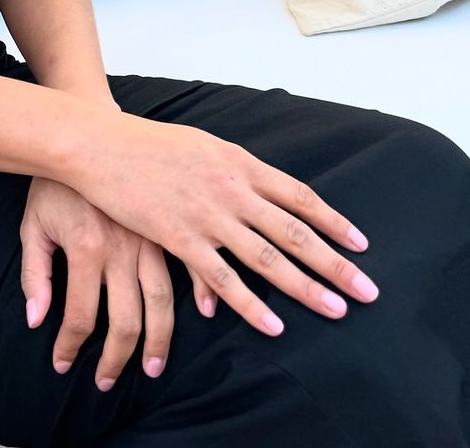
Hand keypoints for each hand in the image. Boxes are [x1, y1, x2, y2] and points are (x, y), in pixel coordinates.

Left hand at [21, 178, 201, 388]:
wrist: (82, 132)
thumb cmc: (53, 182)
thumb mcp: (33, 224)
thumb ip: (34, 274)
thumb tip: (36, 320)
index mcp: (85, 250)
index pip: (80, 317)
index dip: (70, 347)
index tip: (62, 364)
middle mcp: (121, 250)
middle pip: (126, 322)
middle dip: (116, 359)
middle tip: (108, 382)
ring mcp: (148, 237)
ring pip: (162, 303)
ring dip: (159, 341)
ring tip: (151, 366)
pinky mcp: (167, 222)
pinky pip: (194, 263)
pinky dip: (203, 290)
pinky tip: (207, 311)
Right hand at [68, 112, 376, 339]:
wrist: (101, 143)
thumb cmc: (147, 143)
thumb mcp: (201, 143)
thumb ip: (231, 167)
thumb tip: (257, 187)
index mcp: (237, 162)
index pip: (297, 195)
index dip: (332, 221)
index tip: (360, 243)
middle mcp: (230, 188)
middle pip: (294, 230)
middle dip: (335, 262)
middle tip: (368, 289)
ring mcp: (206, 214)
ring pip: (267, 257)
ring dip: (305, 287)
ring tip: (337, 310)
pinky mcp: (178, 237)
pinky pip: (222, 278)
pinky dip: (250, 304)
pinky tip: (273, 326)